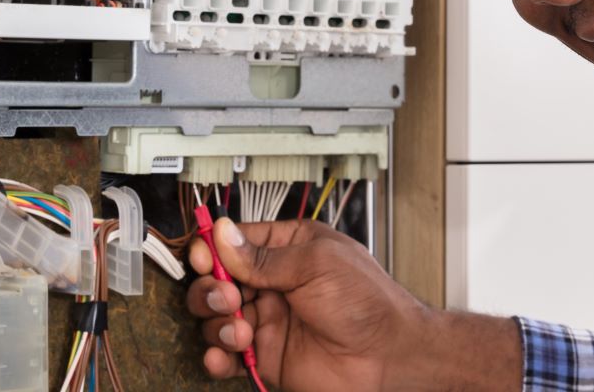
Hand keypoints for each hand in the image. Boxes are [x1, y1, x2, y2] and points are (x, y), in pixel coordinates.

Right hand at [185, 218, 520, 390]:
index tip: (203, 258)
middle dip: (211, 288)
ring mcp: (269, 320)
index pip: (234, 242)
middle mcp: (274, 284)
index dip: (212, 249)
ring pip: (217, 317)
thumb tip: (222, 235)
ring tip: (239, 329)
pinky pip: (228, 355)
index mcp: (288, 249)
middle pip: (217, 279)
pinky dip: (217, 356)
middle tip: (227, 297)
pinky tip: (223, 356)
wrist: (390, 357)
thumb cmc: (369, 304)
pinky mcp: (266, 356)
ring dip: (216, 322)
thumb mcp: (316, 264)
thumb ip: (263, 256)